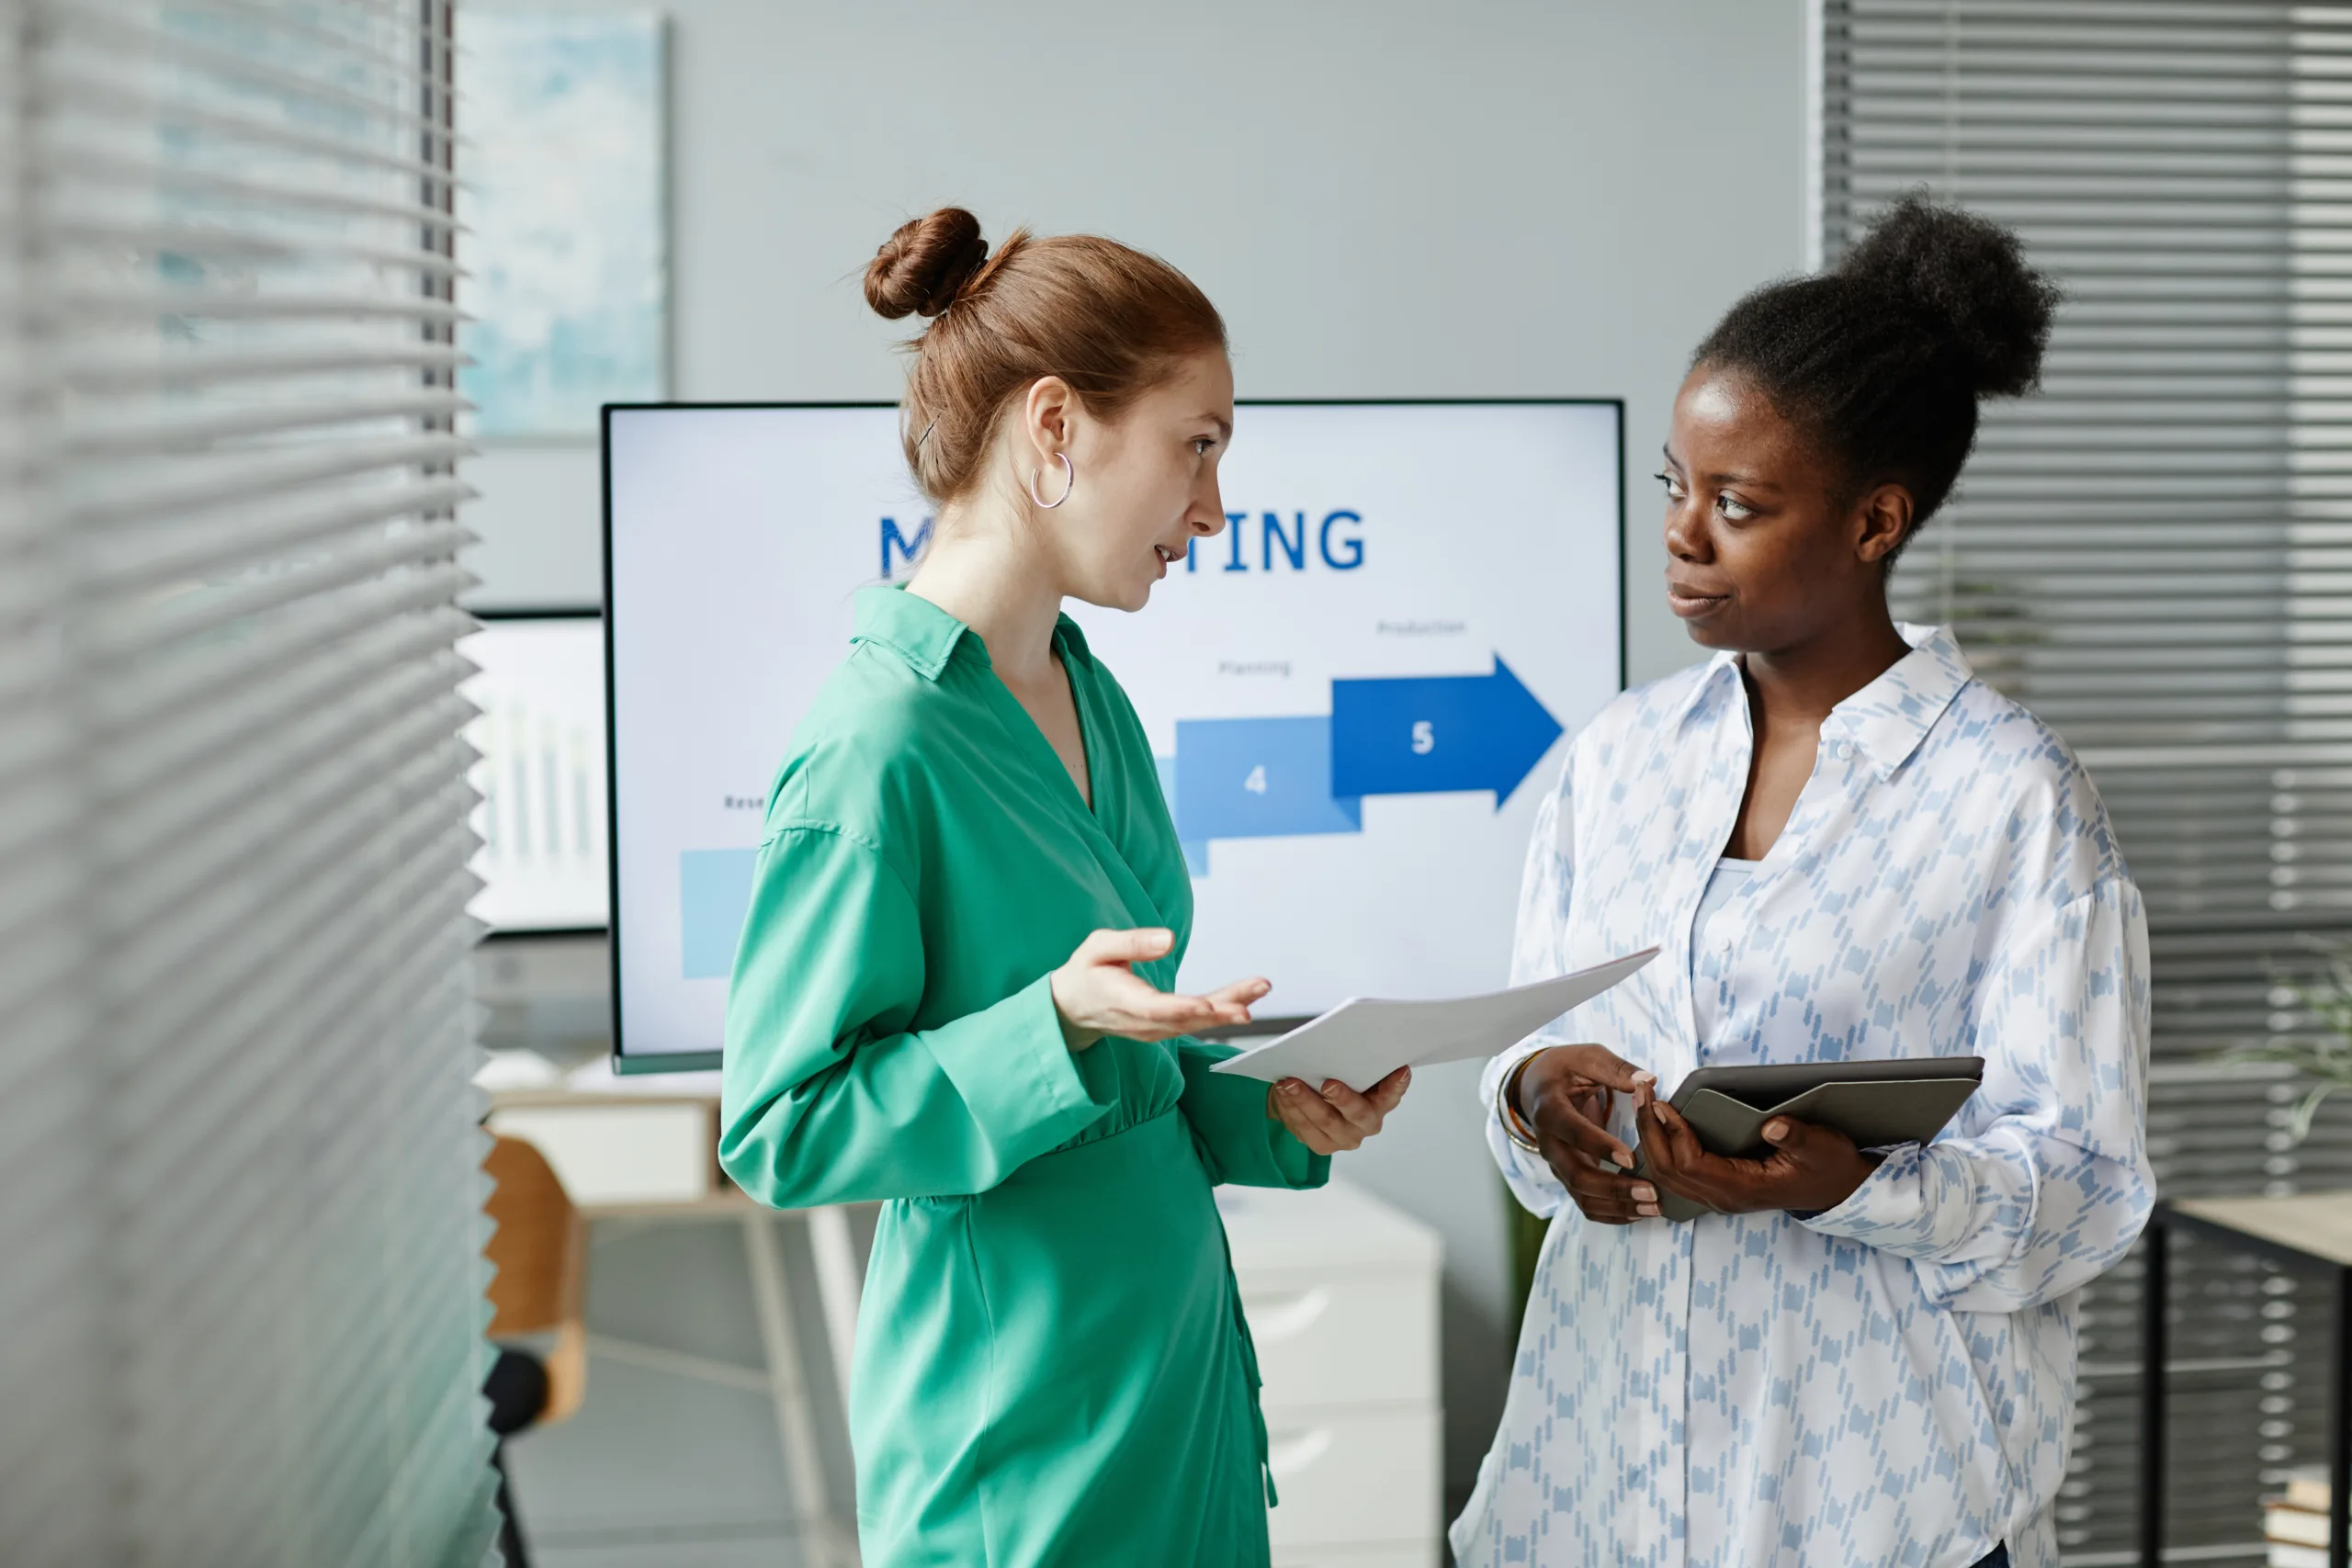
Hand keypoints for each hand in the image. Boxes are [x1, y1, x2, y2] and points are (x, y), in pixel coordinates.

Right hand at [1049, 927, 1266, 1049]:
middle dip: (1219, 1012)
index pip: (1155, 1009)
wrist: (1073, 1007)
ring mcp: (1154, 1030)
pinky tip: (1245, 1000)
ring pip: (1195, 1024)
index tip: (1208, 1006)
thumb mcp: (1098, 946)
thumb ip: (1131, 942)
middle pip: (1184, 1020)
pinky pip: (1196, 1023)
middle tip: (1249, 1005)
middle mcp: (1141, 1022)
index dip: (1182, 1009)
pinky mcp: (1164, 1029)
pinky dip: (1221, 1012)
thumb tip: (1169, 939)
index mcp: (1121, 1000)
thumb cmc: (1086, 971)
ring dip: (1229, 1009)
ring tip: (1259, 989)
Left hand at [1267, 1066, 1410, 1153]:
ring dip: (1305, 1100)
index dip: (1396, 1085)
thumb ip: (1355, 1063)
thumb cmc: (1336, 1080)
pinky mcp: (1323, 1146)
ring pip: (1325, 1121)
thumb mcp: (1350, 1070)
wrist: (1312, 1101)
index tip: (1399, 1071)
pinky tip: (1283, 1094)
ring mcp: (1345, 1137)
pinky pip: (1304, 1128)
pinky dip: (1292, 1108)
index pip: (1392, 1094)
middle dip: (1342, 1099)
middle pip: (1357, 1114)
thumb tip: (1349, 1040)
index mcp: (1381, 1103)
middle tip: (1328, 1084)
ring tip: (1289, 1083)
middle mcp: (1367, 1123)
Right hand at [1519, 1045, 1660, 1223]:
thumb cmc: (1565, 1069)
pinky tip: (1638, 1213)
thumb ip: (1616, 1069)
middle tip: (1650, 1191)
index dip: (1600, 1146)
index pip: (1573, 1132)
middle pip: (1576, 1175)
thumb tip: (1648, 1080)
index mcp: (1550, 1110)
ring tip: (1652, 1207)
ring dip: (1617, 1206)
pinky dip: (1611, 1214)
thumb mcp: (1587, 1057)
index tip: (1631, 1158)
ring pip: (1582, 1196)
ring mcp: (1556, 1164)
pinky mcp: (1567, 1176)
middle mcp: (1549, 1143)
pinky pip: (1585, 1203)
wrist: (1536, 1087)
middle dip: (1615, 1188)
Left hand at [1636, 1101, 1881, 1215]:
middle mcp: (1724, 1198)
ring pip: (1667, 1174)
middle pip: (1668, 1171)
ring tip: (1643, 1102)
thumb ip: (1797, 1137)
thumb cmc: (1830, 1166)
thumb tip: (1773, 1127)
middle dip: (1649, 1131)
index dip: (1673, 1134)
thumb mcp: (1822, 1147)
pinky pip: (1677, 1173)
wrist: (1839, 1189)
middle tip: (1640, 1094)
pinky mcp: (1718, 1188)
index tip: (1662, 1104)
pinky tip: (1657, 1124)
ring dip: (1651, 1138)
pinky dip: (1661, 1147)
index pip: (1691, 1165)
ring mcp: (1718, 1196)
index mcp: (1744, 1189)